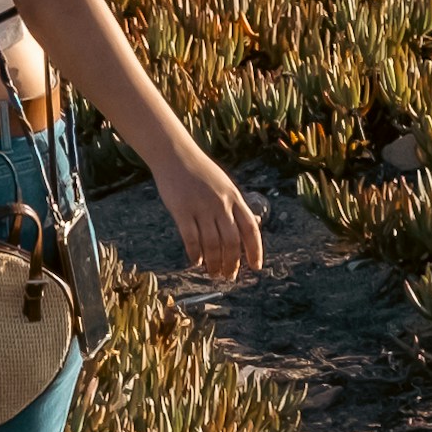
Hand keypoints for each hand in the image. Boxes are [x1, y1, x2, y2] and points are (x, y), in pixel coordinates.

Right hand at [155, 138, 266, 286]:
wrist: (175, 155)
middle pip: (231, 242)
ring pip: (212, 244)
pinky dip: (194, 253)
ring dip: (213, 263)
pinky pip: (190, 238)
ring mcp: (201, 207)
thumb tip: (248, 229)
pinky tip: (195, 261)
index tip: (256, 267)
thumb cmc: (201, 172)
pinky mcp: (182, 210)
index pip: (250, 229)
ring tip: (212, 273)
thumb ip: (235, 206)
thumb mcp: (225, 185)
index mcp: (234, 197)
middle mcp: (220, 204)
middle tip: (228, 276)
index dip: (255, 251)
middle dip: (232, 263)